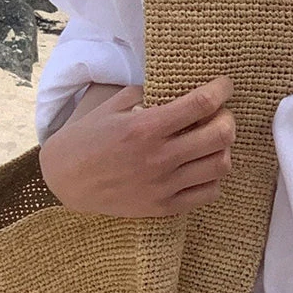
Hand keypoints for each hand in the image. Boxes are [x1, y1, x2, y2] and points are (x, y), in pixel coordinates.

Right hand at [38, 76, 235, 217]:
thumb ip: (145, 92)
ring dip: (223, 148)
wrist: (64, 181)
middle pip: (220, 135)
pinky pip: (208, 193)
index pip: (202, 104)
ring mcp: (164, 185)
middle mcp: (160, 157)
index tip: (225, 85)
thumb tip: (175, 87)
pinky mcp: (164, 207)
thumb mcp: (111, 106)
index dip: (221, 90)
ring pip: (220, 166)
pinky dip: (214, 177)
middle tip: (221, 114)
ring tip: (211, 142)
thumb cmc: (87, 138)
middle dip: (228, 119)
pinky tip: (202, 167)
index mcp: (146, 127)